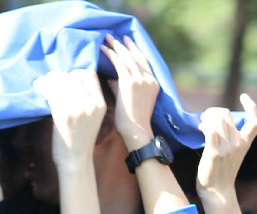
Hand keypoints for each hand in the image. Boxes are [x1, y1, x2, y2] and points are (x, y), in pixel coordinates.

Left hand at [34, 69, 107, 168]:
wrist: (75, 161)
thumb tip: (69, 83)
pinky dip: (43, 87)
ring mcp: (79, 109)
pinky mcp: (64, 115)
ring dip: (49, 80)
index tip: (65, 76)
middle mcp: (92, 105)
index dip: (76, 72)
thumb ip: (86, 102)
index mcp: (101, 104)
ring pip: (63, 84)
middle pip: (74, 78)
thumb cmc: (79, 141)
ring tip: (40, 81)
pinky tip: (38, 87)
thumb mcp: (91, 119)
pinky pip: (52, 94)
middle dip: (60, 75)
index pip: (90, 76)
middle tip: (49, 77)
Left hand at [101, 35, 158, 151]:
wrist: (135, 132)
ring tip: (107, 40)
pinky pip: (119, 64)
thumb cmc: (130, 122)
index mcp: (153, 83)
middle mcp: (150, 79)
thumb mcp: (128, 101)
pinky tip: (103, 50)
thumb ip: (121, 88)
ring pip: (127, 58)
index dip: (134, 50)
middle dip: (124, 45)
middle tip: (114, 36)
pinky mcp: (131, 83)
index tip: (125, 42)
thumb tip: (111, 79)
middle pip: (136, 56)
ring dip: (116, 47)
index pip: (143, 62)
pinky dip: (111, 56)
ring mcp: (142, 80)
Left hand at [198, 94, 256, 213]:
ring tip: (201, 123)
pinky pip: (210, 132)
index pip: (255, 121)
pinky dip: (204, 126)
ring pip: (217, 121)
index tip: (244, 97)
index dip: (251, 106)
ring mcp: (227, 148)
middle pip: (227, 116)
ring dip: (207, 118)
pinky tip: (199, 127)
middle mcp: (238, 143)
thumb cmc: (221, 172)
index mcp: (246, 143)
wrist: (217, 191)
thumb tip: (214, 121)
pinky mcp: (214, 153)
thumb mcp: (231, 153)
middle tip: (205, 116)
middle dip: (214, 112)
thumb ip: (229, 138)